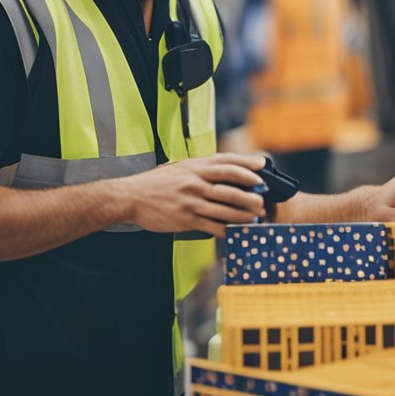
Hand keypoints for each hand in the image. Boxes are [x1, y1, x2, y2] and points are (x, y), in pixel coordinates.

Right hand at [121, 153, 267, 237]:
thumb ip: (199, 168)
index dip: (246, 164)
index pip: (226, 163)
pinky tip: (235, 232)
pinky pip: (212, 225)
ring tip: (255, 217)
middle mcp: (195, 182)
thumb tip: (222, 169)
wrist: (132, 197)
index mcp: (194, 167)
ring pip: (224, 208)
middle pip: (230, 187)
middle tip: (262, 200)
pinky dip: (226, 229)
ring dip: (243, 214)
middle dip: (250, 194)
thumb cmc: (156, 183)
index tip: (262, 166)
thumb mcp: (178, 168)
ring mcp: (191, 201)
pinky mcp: (186, 219)